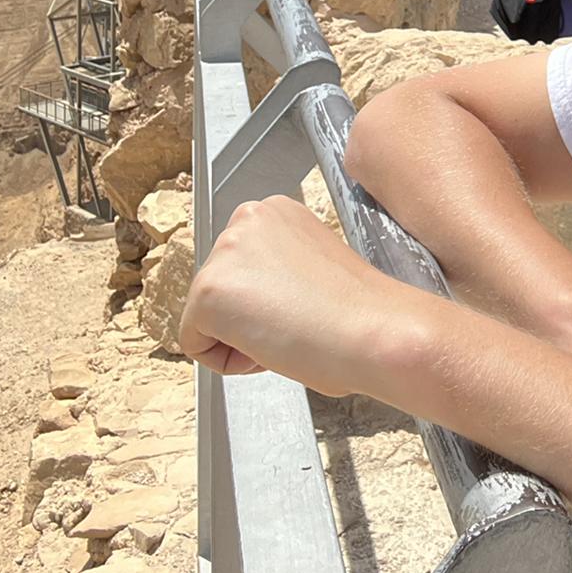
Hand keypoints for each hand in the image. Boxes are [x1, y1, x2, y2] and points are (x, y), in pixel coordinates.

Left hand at [178, 195, 429, 401]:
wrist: (375, 330)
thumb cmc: (361, 311)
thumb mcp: (314, 266)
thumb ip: (279, 269)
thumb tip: (263, 298)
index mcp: (276, 211)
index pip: (243, 268)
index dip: (270, 299)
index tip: (303, 304)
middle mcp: (246, 219)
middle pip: (222, 289)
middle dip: (251, 316)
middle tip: (296, 322)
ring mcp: (224, 254)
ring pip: (207, 317)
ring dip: (240, 338)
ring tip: (286, 333)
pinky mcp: (207, 293)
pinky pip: (196, 345)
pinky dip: (226, 361)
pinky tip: (268, 348)